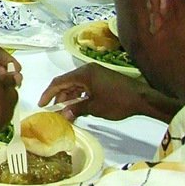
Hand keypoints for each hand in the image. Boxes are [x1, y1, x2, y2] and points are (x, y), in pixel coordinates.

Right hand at [39, 63, 169, 121]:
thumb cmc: (118, 101)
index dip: (48, 93)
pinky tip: (77, 105)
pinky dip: (79, 95)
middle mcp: (87, 70)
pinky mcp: (102, 78)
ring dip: (69, 96)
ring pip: (76, 84)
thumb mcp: (95, 107)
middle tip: (53, 110)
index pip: (59, 82)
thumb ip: (76, 109)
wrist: (142, 98)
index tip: (42, 104)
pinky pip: (85, 85)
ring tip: (64, 110)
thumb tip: (63, 115)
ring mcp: (96, 73)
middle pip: (67, 82)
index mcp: (83, 73)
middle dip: (59, 96)